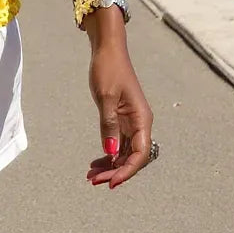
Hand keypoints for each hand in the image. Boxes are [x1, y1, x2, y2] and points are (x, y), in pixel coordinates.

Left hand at [86, 42, 153, 188]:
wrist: (107, 50)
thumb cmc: (108, 69)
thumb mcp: (105, 97)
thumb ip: (108, 125)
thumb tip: (111, 152)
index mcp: (141, 118)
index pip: (139, 154)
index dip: (126, 171)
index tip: (111, 182)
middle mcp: (139, 123)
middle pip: (132, 157)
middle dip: (115, 171)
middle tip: (94, 180)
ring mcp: (130, 122)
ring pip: (124, 152)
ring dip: (110, 165)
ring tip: (92, 175)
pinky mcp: (121, 119)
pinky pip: (118, 143)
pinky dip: (108, 153)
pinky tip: (96, 161)